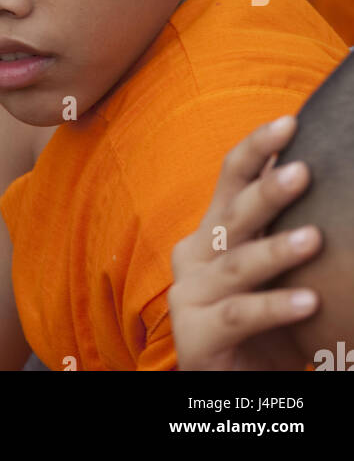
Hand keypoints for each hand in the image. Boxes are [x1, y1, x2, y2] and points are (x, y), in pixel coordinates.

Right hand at [168, 115, 320, 370]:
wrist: (228, 389)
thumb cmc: (261, 326)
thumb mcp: (272, 273)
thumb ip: (284, 230)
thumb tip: (321, 174)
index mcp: (211, 231)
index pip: (230, 177)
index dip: (258, 147)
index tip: (291, 121)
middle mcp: (194, 255)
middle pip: (232, 213)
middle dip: (268, 189)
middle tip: (304, 171)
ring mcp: (188, 294)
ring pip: (237, 264)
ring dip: (276, 250)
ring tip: (315, 238)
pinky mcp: (194, 335)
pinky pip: (239, 315)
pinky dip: (274, 306)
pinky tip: (309, 301)